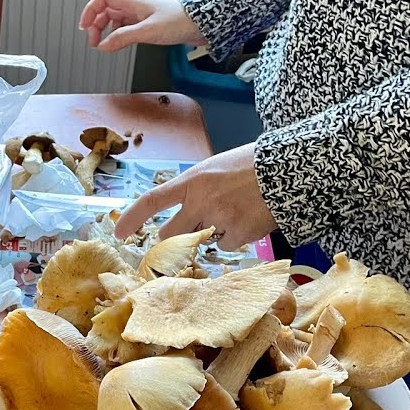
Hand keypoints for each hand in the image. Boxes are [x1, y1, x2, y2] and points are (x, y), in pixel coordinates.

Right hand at [79, 0, 206, 51]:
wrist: (199, 25)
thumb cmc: (179, 22)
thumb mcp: (147, 31)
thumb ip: (123, 38)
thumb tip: (104, 46)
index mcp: (133, 1)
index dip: (90, 11)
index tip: (84, 27)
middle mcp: (135, 5)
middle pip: (106, 10)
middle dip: (96, 25)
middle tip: (94, 42)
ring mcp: (140, 14)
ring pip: (115, 19)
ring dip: (106, 31)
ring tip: (104, 45)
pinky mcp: (147, 23)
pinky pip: (125, 27)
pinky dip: (118, 35)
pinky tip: (118, 44)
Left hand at [114, 143, 277, 249]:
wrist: (289, 169)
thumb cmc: (252, 165)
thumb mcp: (216, 168)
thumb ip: (196, 189)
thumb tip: (184, 213)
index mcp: (193, 180)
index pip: (153, 200)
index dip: (133, 217)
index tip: (120, 233)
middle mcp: (201, 202)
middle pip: (169, 235)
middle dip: (172, 240)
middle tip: (185, 234)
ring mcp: (219, 220)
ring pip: (199, 240)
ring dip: (208, 233)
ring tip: (232, 211)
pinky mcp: (239, 235)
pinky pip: (225, 245)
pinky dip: (233, 237)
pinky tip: (247, 219)